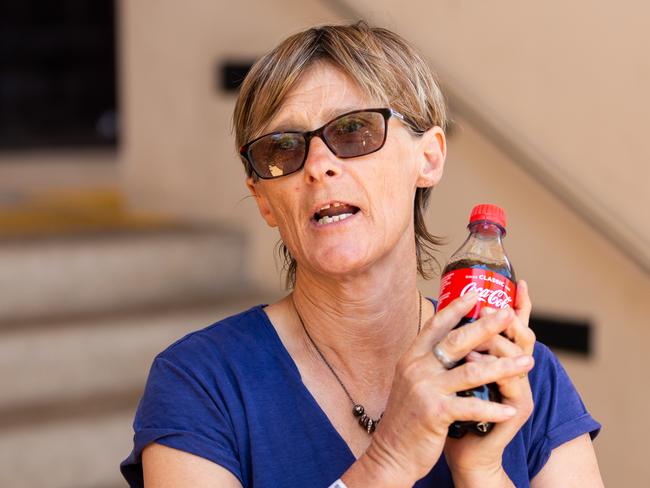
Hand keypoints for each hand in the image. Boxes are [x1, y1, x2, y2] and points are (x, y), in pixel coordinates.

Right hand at [361, 291, 534, 485]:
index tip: (476, 293)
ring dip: (503, 366)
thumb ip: (426, 362)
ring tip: (526, 362)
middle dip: (486, 326)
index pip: (436, 325)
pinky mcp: (434, 412)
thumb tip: (450, 344)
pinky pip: (471, 407)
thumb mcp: (410, 382)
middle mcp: (416, 368)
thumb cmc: (408, 417)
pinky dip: (493, 409)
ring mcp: (425, 389)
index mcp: (411, 357)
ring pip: (471, 372)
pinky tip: (510, 409)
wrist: (392, 452)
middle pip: (457, 340)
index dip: (457, 307)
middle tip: (509, 314)